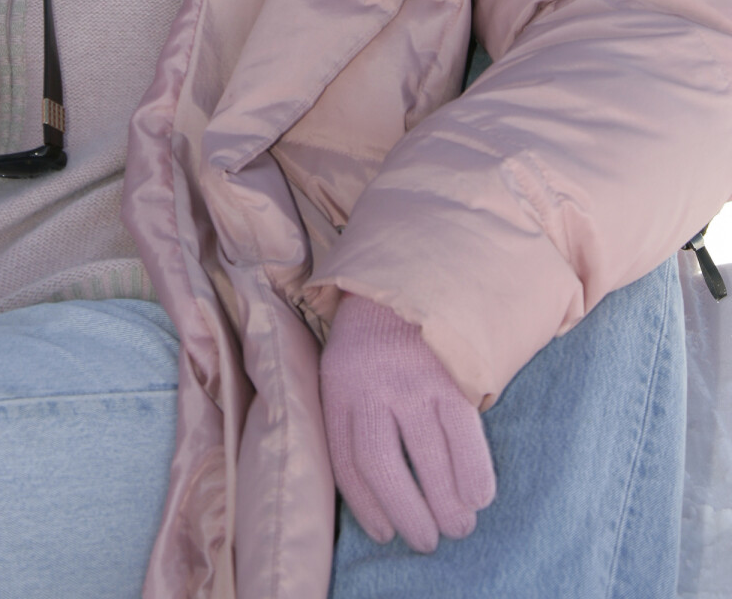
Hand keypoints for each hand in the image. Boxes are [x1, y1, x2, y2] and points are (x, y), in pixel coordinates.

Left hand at [320, 293, 495, 553]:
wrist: (407, 279)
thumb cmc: (374, 341)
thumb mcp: (346, 369)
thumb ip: (354, 418)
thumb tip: (374, 493)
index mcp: (339, 386)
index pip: (347, 462)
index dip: (367, 506)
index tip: (385, 532)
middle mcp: (372, 385)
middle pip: (383, 466)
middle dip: (408, 514)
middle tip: (427, 539)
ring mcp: (413, 379)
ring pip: (429, 457)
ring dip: (447, 504)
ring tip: (458, 526)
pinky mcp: (450, 375)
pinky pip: (464, 435)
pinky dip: (474, 474)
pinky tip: (479, 496)